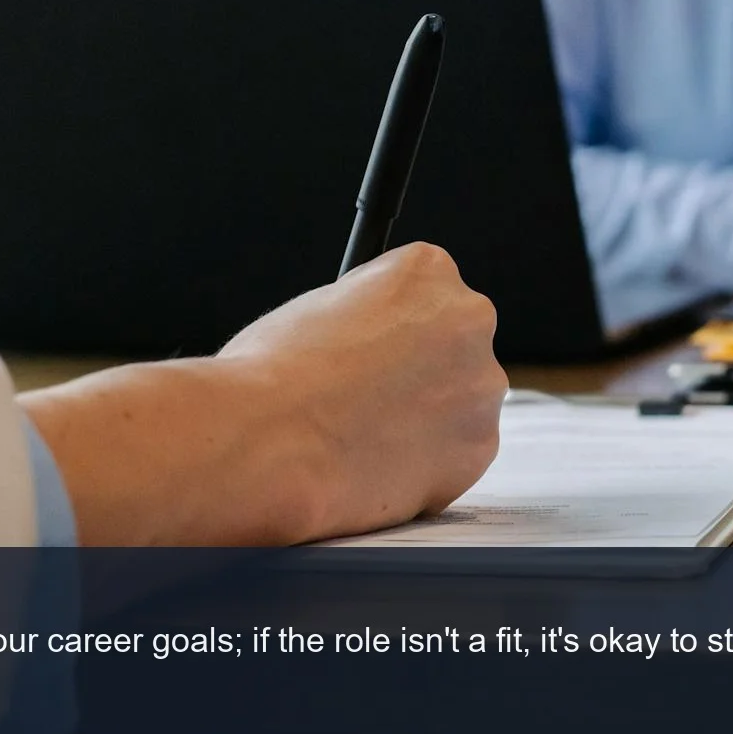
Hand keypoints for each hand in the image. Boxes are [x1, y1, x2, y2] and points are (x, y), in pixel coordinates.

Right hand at [20, 242, 503, 545]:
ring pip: (457, 400)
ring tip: (350, 436)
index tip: (351, 360)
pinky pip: (455, 452)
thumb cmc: (252, 381)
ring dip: (420, 419)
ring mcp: (480, 385)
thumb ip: (349, 318)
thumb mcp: (301, 316)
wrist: (255, 448)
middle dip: (413, 373)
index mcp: (426, 267)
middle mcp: (472, 317)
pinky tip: (369, 465)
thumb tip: (339, 332)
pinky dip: (420, 464)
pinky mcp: (475, 448)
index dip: (381, 334)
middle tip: (348, 403)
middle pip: (452, 345)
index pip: (425, 294)